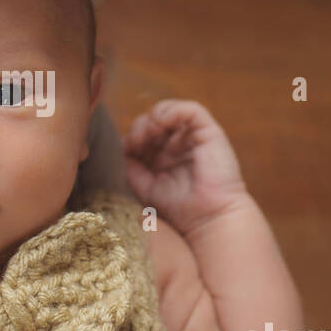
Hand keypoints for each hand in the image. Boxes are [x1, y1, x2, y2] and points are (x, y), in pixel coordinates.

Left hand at [122, 100, 247, 236]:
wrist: (209, 220)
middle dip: (140, 128)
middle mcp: (180, 144)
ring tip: (147, 135)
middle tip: (135, 143)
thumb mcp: (146, 188)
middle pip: (154, 120)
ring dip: (153, 118)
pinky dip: (172, 111)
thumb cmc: (180, 210)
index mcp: (166, 156)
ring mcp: (194, 137)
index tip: (125, 150)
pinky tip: (161, 124)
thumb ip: (131, 168)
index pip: (144, 134)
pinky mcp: (210, 132)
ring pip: (170, 111)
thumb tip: (120, 147)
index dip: (132, 137)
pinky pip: (191, 110)